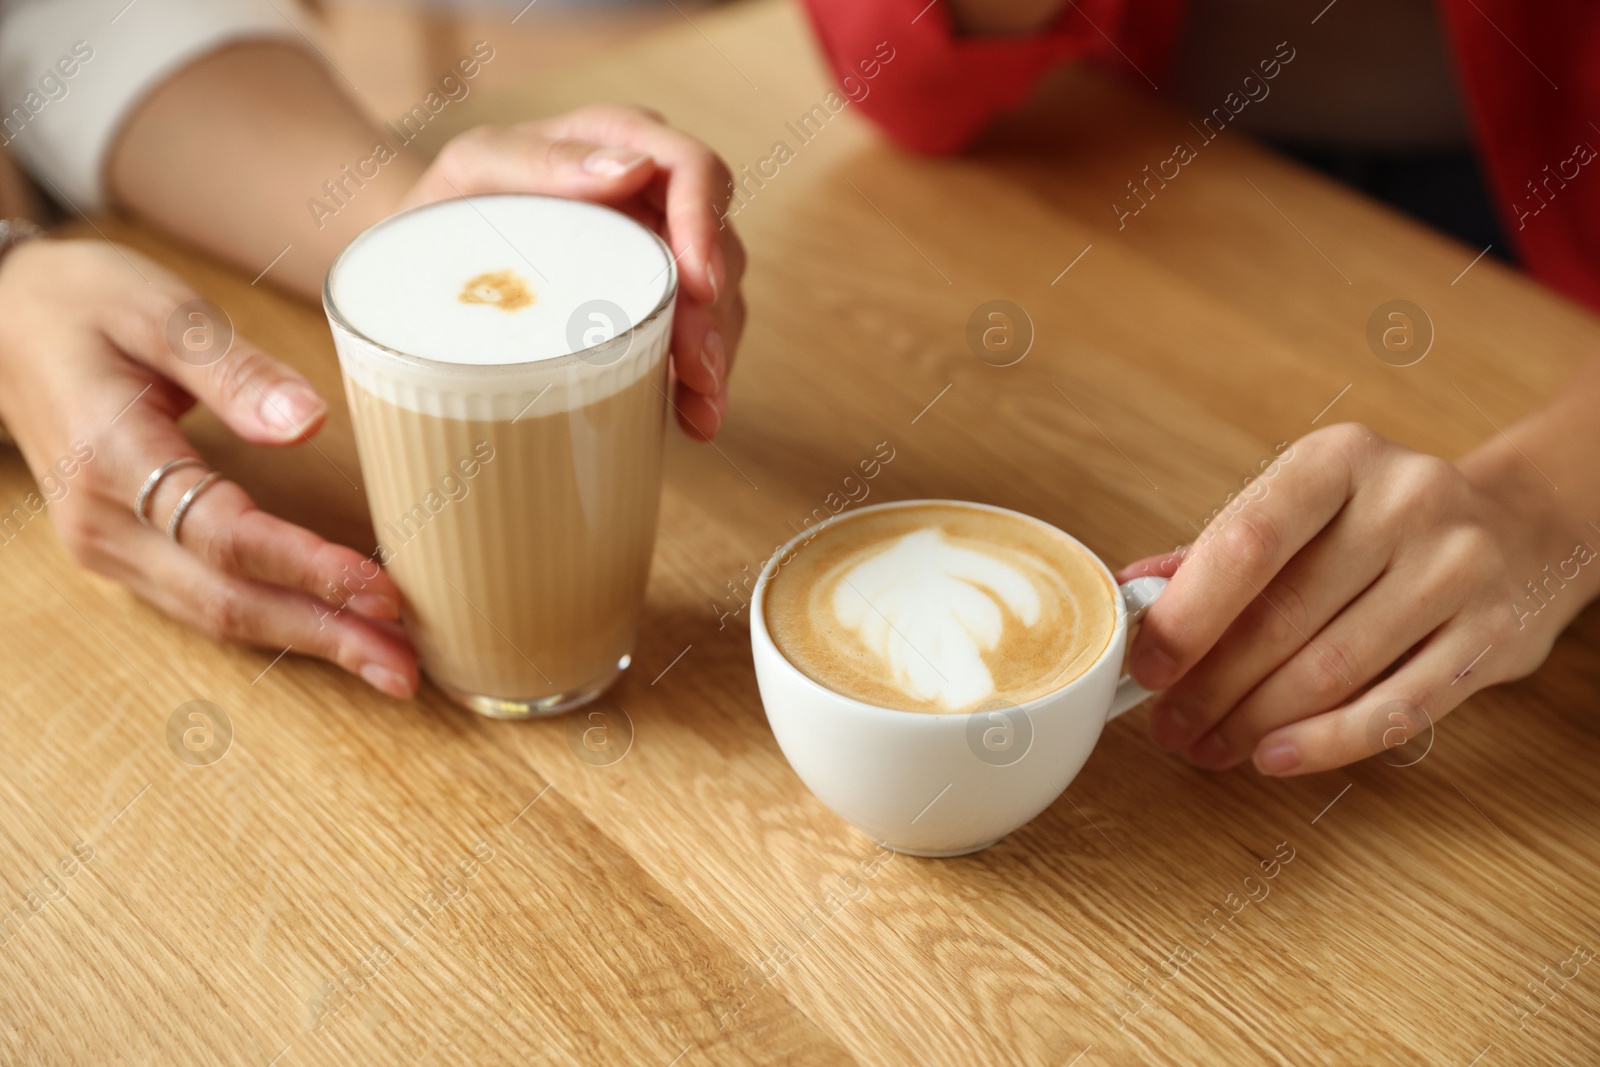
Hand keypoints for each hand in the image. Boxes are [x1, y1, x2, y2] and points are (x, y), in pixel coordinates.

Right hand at [0, 239, 417, 696]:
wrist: (3, 321)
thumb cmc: (84, 303)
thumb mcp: (160, 311)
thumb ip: (234, 370)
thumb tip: (307, 423)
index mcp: (111, 458)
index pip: (224, 534)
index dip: (308, 567)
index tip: (383, 590)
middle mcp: (104, 521)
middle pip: (226, 599)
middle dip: (324, 636)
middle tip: (406, 667)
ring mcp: (108, 547)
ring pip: (217, 615)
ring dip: (308, 643)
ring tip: (389, 667)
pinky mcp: (125, 554)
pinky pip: (205, 602)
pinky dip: (275, 624)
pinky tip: (332, 634)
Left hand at [401, 105, 745, 439]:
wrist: (424, 250)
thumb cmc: (452, 199)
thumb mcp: (478, 165)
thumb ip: (542, 159)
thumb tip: (630, 170)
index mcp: (622, 144)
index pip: (694, 171)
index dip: (706, 226)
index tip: (700, 285)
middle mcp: (654, 195)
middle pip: (718, 247)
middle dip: (715, 314)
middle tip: (699, 368)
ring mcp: (658, 252)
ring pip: (718, 299)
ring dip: (716, 354)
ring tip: (702, 404)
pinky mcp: (650, 302)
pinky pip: (695, 336)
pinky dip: (699, 381)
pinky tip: (696, 416)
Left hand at [1117, 422, 1573, 774]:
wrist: (1517, 528)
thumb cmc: (1378, 525)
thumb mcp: (1303, 512)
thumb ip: (1217, 553)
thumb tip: (1131, 594)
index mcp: (1339, 460)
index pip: (1247, 541)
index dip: (1188, 614)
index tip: (1147, 665)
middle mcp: (1406, 501)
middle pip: (1284, 616)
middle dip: (1211, 684)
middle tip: (1169, 725)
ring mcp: (1459, 566)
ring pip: (1333, 669)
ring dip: (1256, 721)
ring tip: (1209, 746)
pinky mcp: (1496, 633)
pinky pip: (1397, 708)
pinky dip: (1325, 743)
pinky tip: (1273, 757)